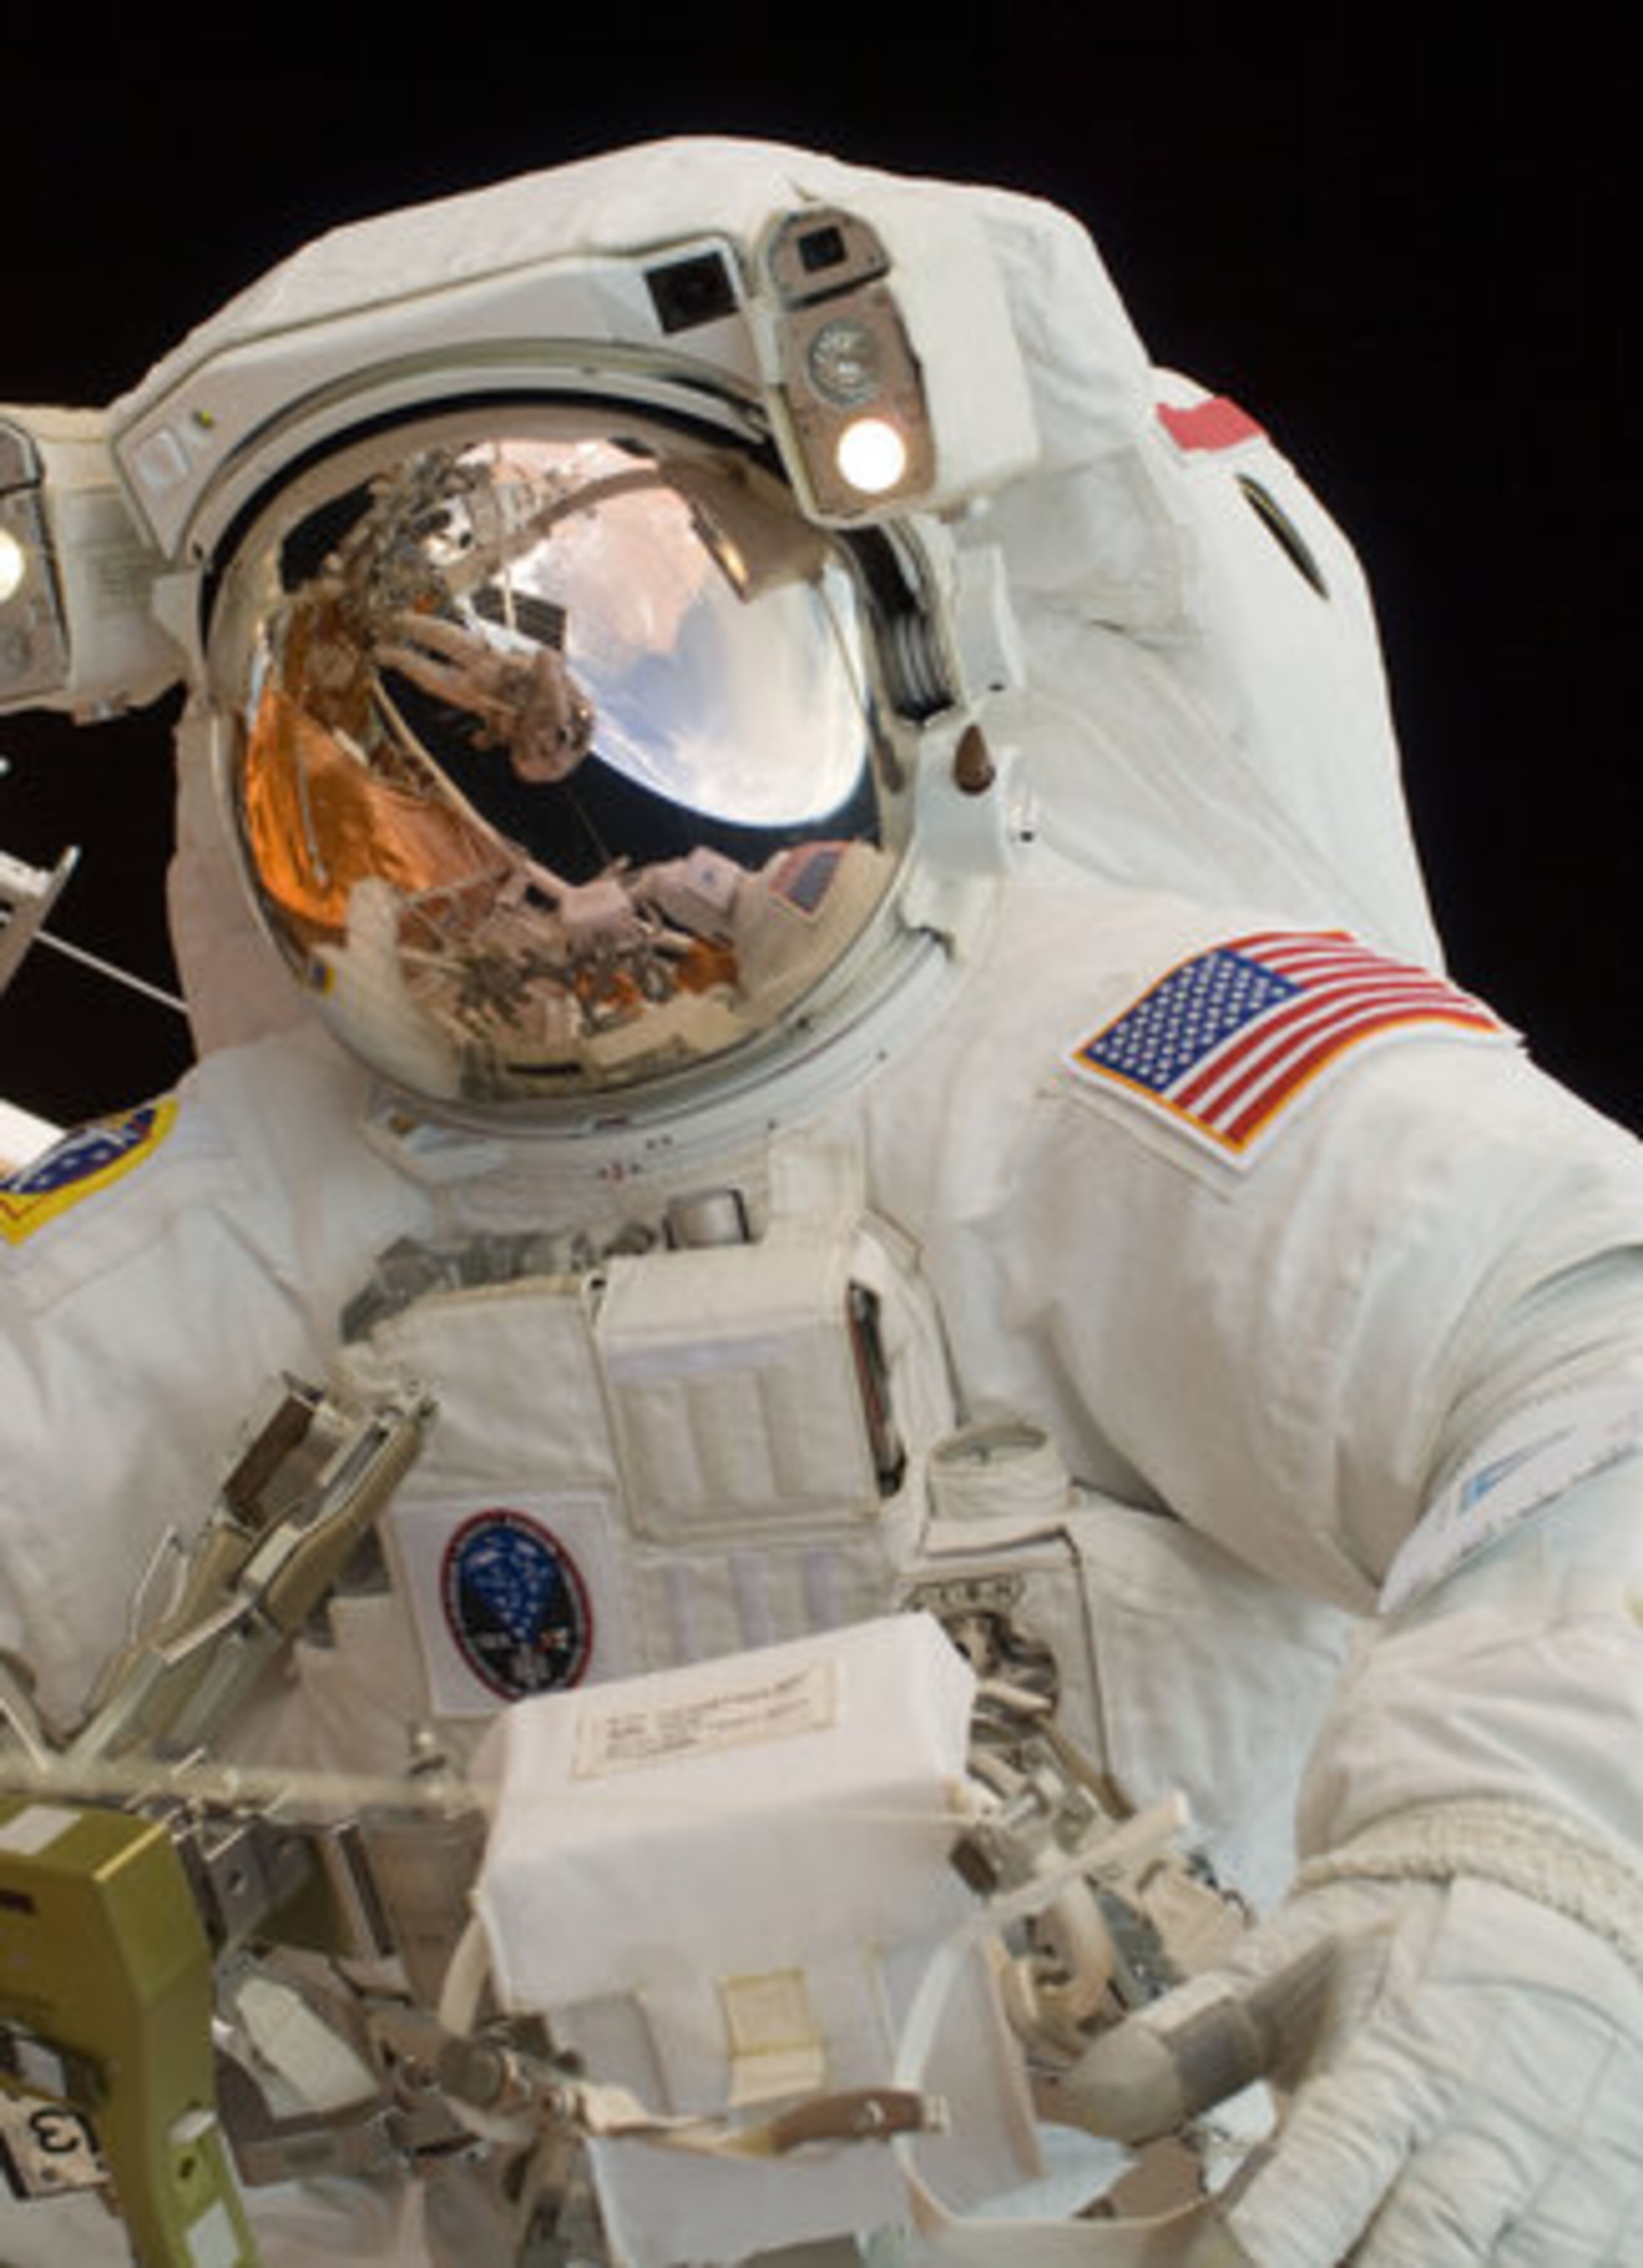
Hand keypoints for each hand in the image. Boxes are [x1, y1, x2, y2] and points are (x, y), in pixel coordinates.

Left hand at [1061, 1870, 1642, 2263]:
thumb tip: (1087, 2101)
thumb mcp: (1284, 1965)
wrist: (1544, 1896)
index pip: (1324, 2186)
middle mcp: (1489, 2130)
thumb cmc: (1391, 1942)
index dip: (1251, 2254)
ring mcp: (1563, 2184)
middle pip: (1406, 2263)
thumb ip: (1189, 2041)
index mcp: (1400, 2060)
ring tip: (1335, 2251)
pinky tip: (1399, 2250)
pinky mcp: (1607, 2218)